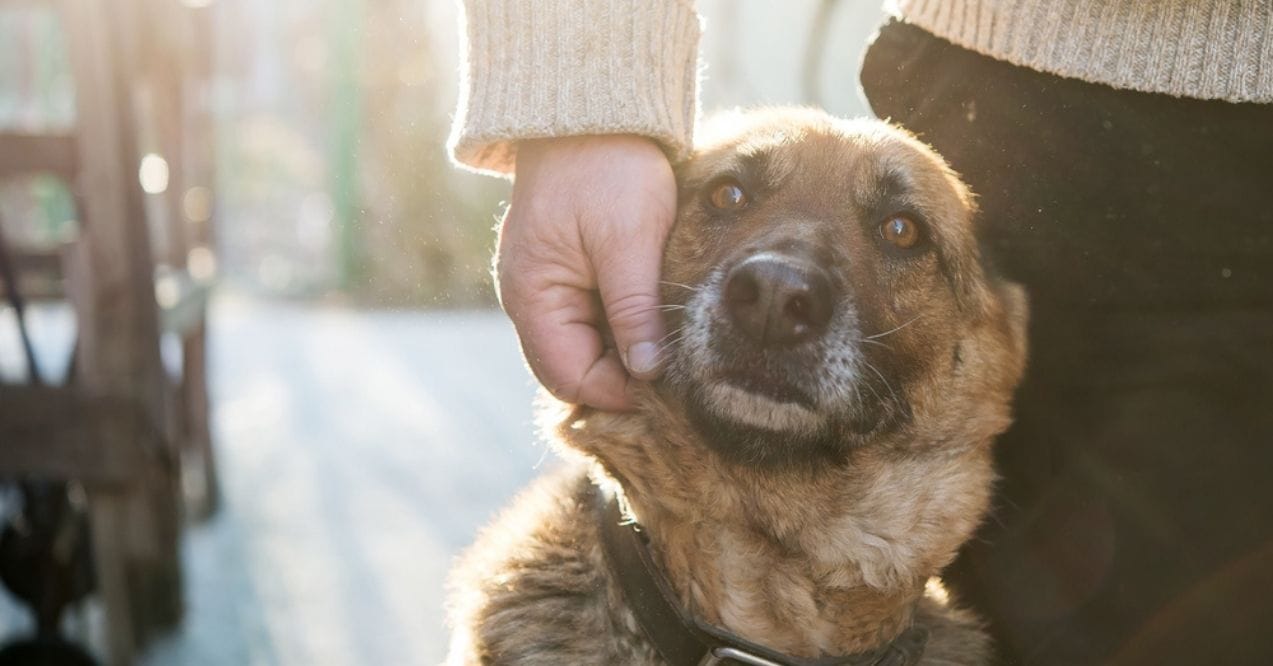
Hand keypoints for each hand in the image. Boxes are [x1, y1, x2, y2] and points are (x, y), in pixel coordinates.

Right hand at [497, 135, 676, 410]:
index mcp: (531, 296)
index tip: (668, 390)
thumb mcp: (628, 241)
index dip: (618, 392)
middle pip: (573, 369)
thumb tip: (648, 373)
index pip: (569, 377)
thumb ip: (634, 309)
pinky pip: (590, 320)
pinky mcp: (565, 273)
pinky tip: (655, 320)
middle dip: (621, 378)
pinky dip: (621, 328)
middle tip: (676, 375)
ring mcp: (545, 287)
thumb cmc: (608, 169)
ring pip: (585, 348)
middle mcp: (528, 300)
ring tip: (670, 347)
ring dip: (624, 353)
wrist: (594, 110)